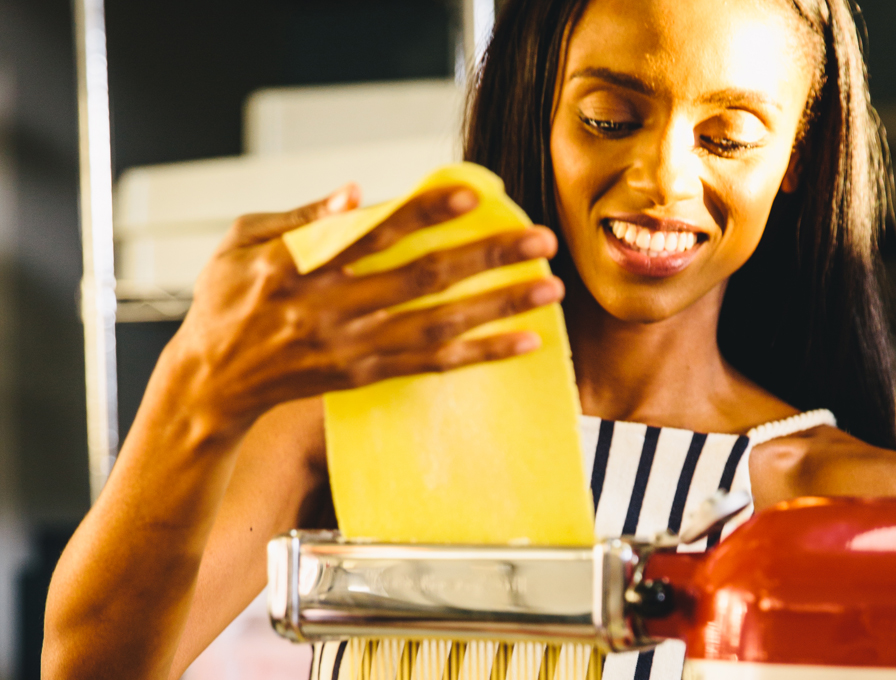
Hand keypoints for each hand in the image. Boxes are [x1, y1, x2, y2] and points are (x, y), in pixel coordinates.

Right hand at [166, 182, 561, 435]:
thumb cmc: (224, 301)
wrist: (209, 383)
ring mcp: (351, 345)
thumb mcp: (241, 242)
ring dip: (498, 305)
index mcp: (298, 264)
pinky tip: (524, 342)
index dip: (423, 213)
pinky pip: (432, 365)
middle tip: (540, 239)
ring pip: (439, 324)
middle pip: (422, 278)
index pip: (371, 232)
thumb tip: (356, 190)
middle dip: (487, 256)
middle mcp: (331, 306)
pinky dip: (481, 354)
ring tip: (549, 288)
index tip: (472, 196)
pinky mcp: (364, 375)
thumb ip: (301, 217)